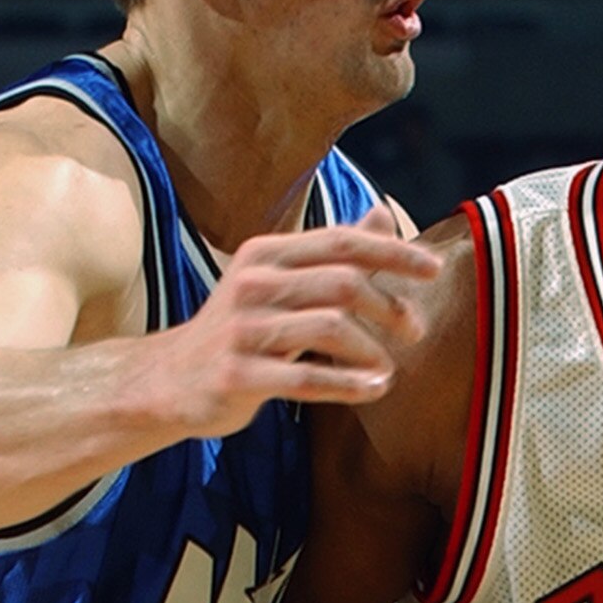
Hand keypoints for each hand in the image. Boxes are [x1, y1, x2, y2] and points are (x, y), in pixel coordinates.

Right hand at [155, 207, 442, 431]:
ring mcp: (243, 330)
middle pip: (342, 283)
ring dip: (370, 350)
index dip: (392, 253)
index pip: (341, 243)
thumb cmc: (238, 332)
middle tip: (414, 330)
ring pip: (329, 328)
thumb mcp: (279, 283)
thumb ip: (332, 254)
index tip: (433, 269)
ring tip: (387, 368)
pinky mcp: (238, 375)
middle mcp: (253, 284)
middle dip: (388, 305)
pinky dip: (349, 385)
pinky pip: (306, 379)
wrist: (169, 381)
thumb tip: (383, 213)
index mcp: (266, 256)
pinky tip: (375, 389)